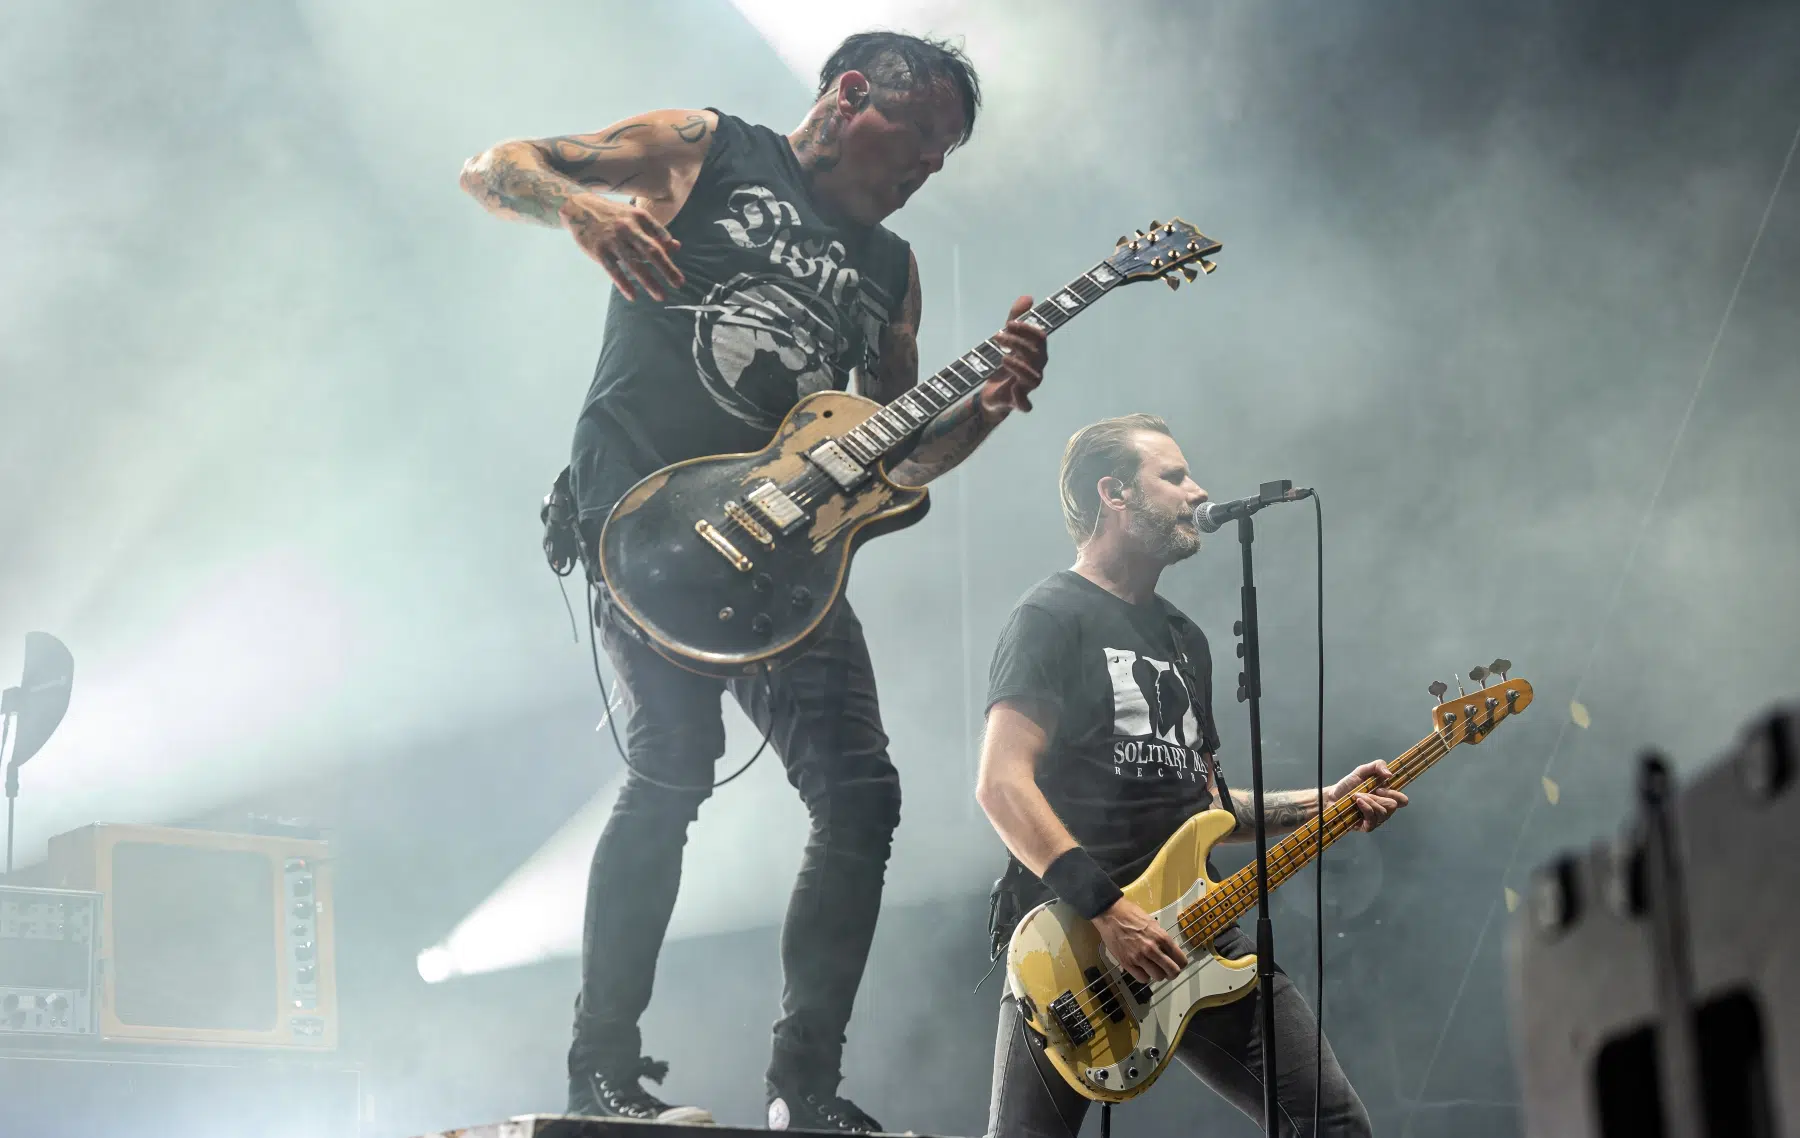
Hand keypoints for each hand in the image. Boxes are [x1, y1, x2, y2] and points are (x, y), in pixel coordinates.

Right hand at [559, 192, 684, 301]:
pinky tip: (633, 296)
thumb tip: (676, 246)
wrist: (579, 208)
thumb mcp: (634, 218)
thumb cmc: (613, 216)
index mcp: (639, 218)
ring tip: (661, 296)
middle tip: (679, 284)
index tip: (679, 271)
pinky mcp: (599, 251)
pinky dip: (623, 284)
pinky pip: (613, 270)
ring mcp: (613, 240)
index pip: (659, 238)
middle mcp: (628, 228)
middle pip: (651, 251)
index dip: (670, 253)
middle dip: (666, 269)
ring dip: (649, 282)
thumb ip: (655, 231)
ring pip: (634, 264)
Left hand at [978, 296, 1048, 417]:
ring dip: (1018, 365)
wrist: (991, 392)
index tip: (1009, 323)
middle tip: (997, 337)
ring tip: (1002, 357)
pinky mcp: (1020, 403)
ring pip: (1033, 377)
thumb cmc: (1004, 363)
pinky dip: (1021, 398)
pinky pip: (1026, 404)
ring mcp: (1029, 387)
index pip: (1040, 338)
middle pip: (1035, 354)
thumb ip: (1015, 317)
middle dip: (1017, 343)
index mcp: (1037, 353)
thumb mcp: (1007, 337)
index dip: (1026, 329)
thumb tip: (1028, 297)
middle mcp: (1037, 369)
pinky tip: (1011, 388)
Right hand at [1092, 898, 1186, 983]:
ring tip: (1152, 968)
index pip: (1181, 960)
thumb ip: (1161, 938)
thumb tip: (1168, 951)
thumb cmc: (1132, 915)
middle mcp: (1152, 949)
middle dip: (1172, 973)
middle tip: (1168, 971)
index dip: (1180, 963)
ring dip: (1157, 974)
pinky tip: (1141, 968)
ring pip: (1158, 977)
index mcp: (1162, 937)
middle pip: (1172, 971)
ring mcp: (1139, 957)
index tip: (1177, 963)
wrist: (1111, 914)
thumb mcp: (1153, 923)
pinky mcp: (1127, 963)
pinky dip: (1144, 975)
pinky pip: (1143, 978)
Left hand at [1326, 760, 1409, 831]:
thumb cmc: (1348, 785)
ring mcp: (1376, 819)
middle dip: (1378, 797)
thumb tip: (1390, 774)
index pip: (1403, 801)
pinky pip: (1372, 820)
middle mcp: (1384, 809)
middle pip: (1393, 806)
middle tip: (1367, 792)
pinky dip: (1365, 808)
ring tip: (1357, 796)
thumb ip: (1378, 766)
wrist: (1332, 796)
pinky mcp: (1367, 826)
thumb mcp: (1362, 770)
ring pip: (1382, 812)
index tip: (1380, 788)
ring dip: (1369, 801)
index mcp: (1386, 797)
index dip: (1395, 794)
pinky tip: (1357, 802)